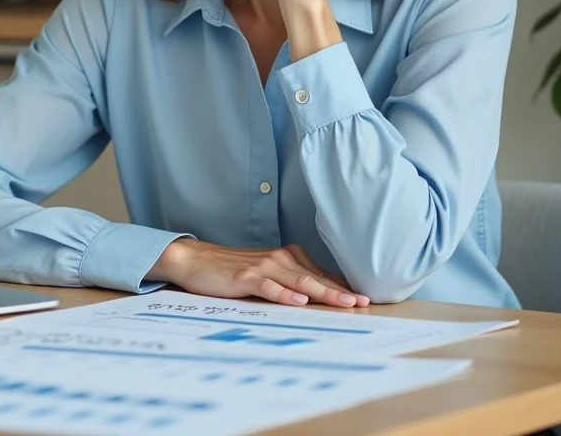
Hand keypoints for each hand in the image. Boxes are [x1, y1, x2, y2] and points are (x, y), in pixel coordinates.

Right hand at [147, 240, 369, 307]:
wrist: (195, 261)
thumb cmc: (231, 270)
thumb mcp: (265, 274)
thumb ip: (291, 281)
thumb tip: (322, 295)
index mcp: (286, 257)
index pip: (320, 275)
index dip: (342, 287)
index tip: (365, 299)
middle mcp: (278, 259)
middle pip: (314, 278)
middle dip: (340, 292)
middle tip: (362, 303)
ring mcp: (262, 267)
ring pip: (298, 282)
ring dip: (322, 293)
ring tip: (343, 303)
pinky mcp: (245, 278)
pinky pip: (269, 287)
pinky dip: (285, 295)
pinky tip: (298, 302)